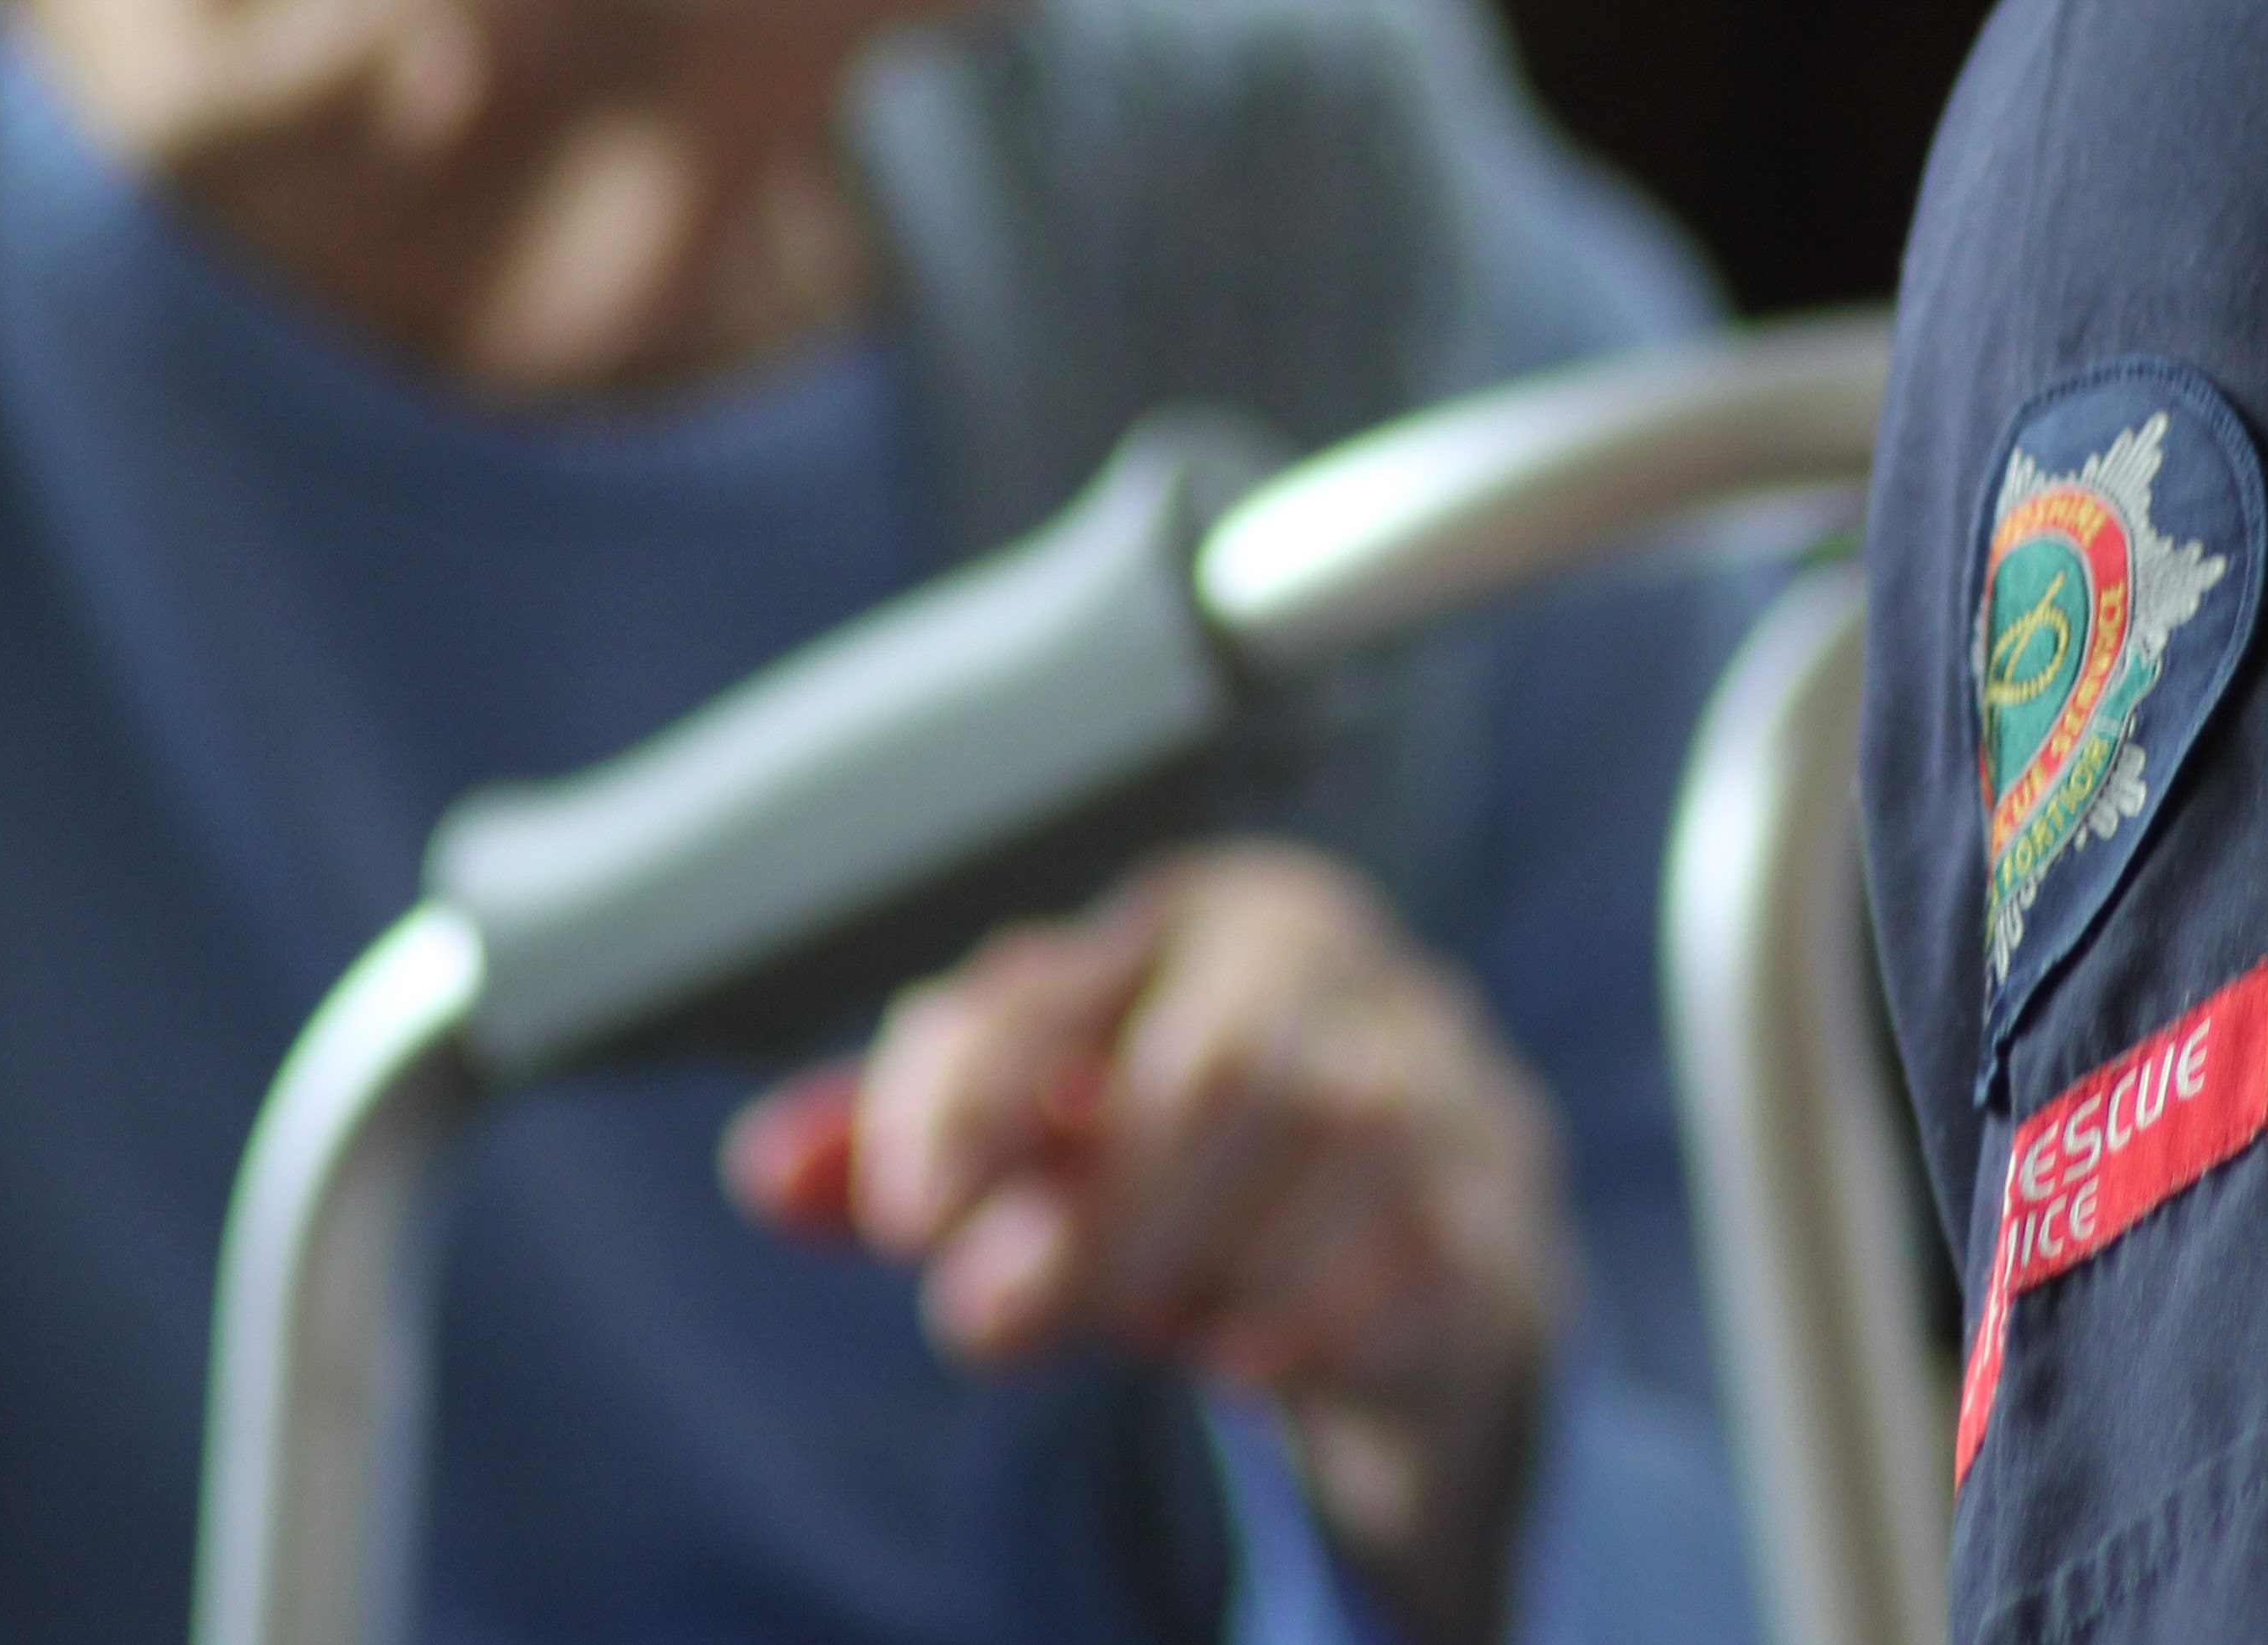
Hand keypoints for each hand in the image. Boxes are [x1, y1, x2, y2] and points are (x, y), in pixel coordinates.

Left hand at [725, 844, 1567, 1644]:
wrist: (1414, 1243)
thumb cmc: (1194, 1162)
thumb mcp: (1041, 1137)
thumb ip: (902, 1145)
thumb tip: (768, 1171)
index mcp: (1191, 911)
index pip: (1061, 982)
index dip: (971, 1095)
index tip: (907, 1218)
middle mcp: (1330, 959)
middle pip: (1223, 1064)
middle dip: (1096, 1212)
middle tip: (993, 1320)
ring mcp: (1439, 1069)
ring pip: (1335, 1145)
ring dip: (1204, 1262)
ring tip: (1145, 1315)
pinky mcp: (1498, 1193)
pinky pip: (1419, 1246)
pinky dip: (1307, 1318)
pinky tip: (1237, 1356)